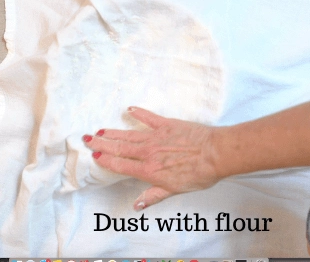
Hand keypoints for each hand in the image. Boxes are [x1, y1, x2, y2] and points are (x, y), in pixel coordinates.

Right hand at [84, 106, 219, 210]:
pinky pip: (150, 117)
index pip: (121, 165)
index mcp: (149, 170)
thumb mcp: (174, 190)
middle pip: (121, 147)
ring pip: (131, 134)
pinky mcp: (169, 124)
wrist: (215, 153)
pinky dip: (139, 113)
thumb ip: (153, 195)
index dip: (106, 160)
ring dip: (115, 132)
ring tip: (101, 130)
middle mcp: (149, 152)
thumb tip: (136, 205)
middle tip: (88, 138)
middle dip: (103, 143)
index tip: (94, 154)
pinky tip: (130, 109)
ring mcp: (158, 136)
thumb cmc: (198, 174)